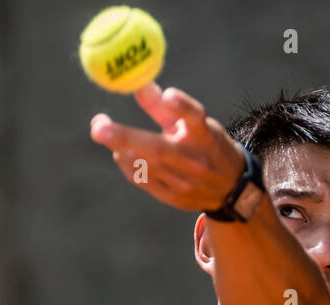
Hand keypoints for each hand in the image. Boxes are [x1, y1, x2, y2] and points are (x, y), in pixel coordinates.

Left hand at [89, 82, 246, 212]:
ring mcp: (185, 182)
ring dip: (121, 148)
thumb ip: (163, 107)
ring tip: (106, 132)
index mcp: (204, 135)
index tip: (168, 94)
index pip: (195, 117)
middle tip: (98, 126)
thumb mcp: (194, 123)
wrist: (230, 188)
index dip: (181, 106)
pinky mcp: (174, 197)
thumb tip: (137, 82)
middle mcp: (196, 160)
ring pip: (145, 166)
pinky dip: (127, 165)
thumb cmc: (206, 145)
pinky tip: (121, 153)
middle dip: (125, 137)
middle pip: (158, 149)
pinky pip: (142, 180)